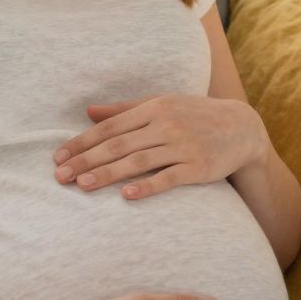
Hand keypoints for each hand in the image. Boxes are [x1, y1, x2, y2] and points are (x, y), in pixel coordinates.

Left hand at [53, 94, 264, 197]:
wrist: (242, 128)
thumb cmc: (194, 115)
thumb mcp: (161, 104)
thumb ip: (125, 109)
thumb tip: (88, 111)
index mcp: (154, 108)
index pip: (110, 127)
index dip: (82, 142)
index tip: (58, 158)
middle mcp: (166, 124)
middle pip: (118, 145)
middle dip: (86, 161)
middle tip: (60, 177)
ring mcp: (183, 146)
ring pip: (138, 162)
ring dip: (108, 174)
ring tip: (83, 186)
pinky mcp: (198, 167)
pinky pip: (168, 178)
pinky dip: (147, 186)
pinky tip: (126, 195)